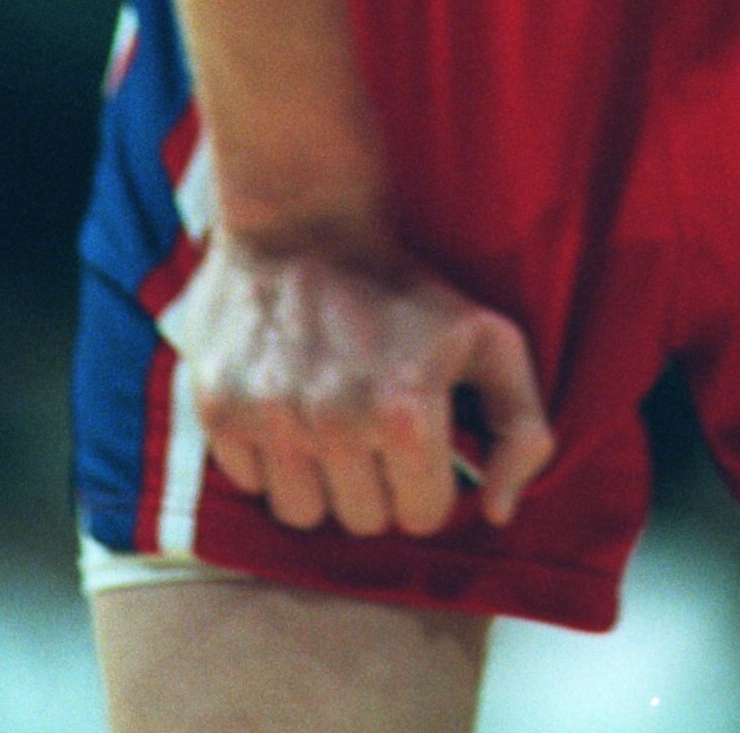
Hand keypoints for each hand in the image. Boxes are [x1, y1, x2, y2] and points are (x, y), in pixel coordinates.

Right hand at [181, 230, 555, 538]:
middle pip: (363, 522)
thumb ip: (521, 432)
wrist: (302, 217)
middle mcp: (334, 426)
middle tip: (371, 419)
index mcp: (405, 415)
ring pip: (303, 514)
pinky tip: (286, 402)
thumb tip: (499, 512)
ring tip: (328, 416)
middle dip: (376, 481)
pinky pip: (249, 484)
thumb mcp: (490, 340)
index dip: (427, 479)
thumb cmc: (404, 285)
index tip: (418, 433)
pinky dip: (268, 456)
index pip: (422, 516)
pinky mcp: (219, 409)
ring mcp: (271, 420)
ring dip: (320, 478)